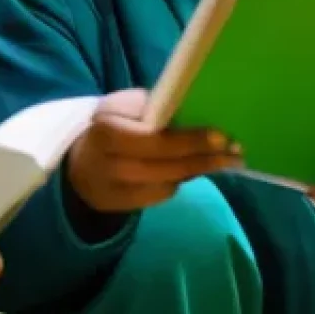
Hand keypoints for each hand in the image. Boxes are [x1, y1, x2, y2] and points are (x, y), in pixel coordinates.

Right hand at [66, 89, 243, 213]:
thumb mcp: (124, 106)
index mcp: (107, 131)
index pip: (153, 140)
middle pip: (164, 166)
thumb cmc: (111, 123)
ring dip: (199, 171)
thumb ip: (154, 108)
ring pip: (167, 183)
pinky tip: (199, 169)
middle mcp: (109, 164)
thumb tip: (196, 109)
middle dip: (203, 159)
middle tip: (236, 152)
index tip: (220, 136)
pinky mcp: (124, 207)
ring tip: (228, 160)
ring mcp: (116, 191)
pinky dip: (182, 180)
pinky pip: (162, 195)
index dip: (188, 140)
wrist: (79, 162)